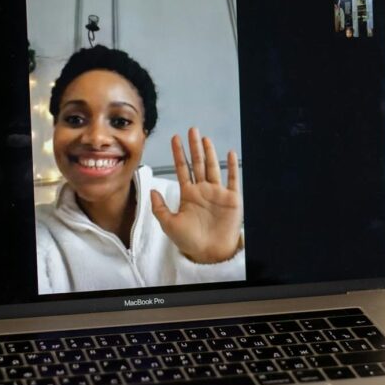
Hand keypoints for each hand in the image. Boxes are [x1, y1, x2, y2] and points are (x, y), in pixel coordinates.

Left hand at [151, 127, 242, 263]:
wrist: (210, 254)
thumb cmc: (190, 242)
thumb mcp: (169, 225)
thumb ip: (160, 208)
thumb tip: (152, 190)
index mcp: (188, 195)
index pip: (182, 169)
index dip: (179, 153)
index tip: (174, 138)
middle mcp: (203, 191)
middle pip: (198, 163)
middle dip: (194, 146)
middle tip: (191, 129)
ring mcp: (218, 194)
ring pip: (213, 167)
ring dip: (210, 152)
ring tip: (205, 138)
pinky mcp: (232, 199)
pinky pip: (233, 179)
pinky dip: (231, 166)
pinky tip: (229, 153)